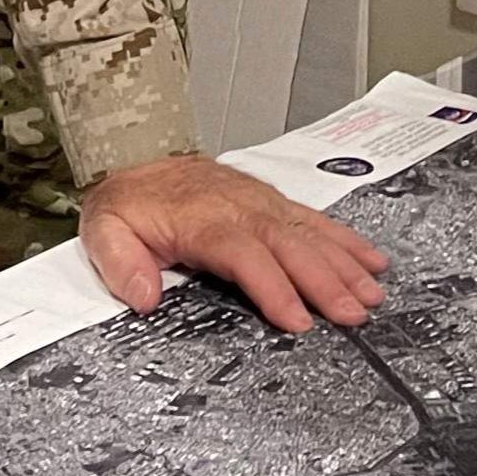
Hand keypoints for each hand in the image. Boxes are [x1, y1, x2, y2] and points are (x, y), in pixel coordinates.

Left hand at [79, 152, 391, 331]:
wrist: (140, 155)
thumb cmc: (129, 203)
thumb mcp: (104, 229)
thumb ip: (120, 263)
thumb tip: (144, 296)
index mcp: (202, 219)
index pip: (245, 254)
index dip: (273, 287)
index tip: (297, 320)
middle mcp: (241, 207)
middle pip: (290, 245)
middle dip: (326, 281)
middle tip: (355, 314)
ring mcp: (262, 202)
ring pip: (310, 233)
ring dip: (344, 264)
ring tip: (373, 296)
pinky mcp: (274, 202)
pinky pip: (315, 220)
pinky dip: (347, 240)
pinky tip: (372, 261)